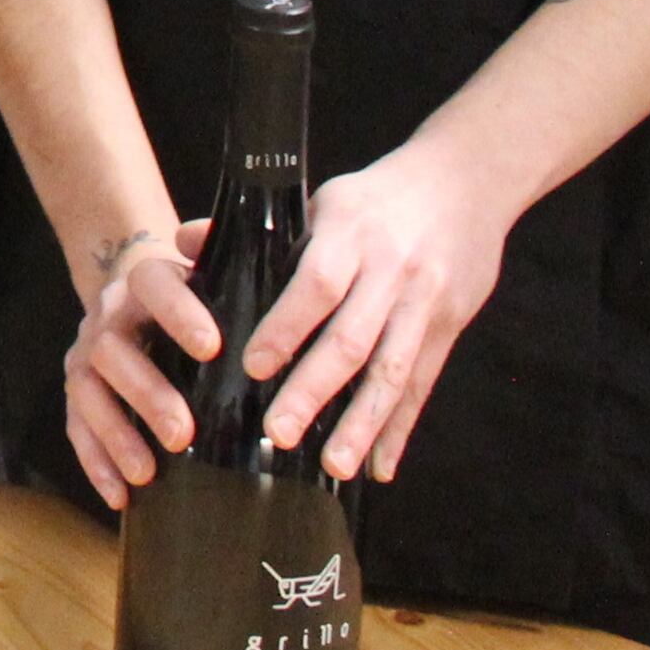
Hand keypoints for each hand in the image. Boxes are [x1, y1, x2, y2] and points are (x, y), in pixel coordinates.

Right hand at [63, 217, 217, 507]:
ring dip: (116, 433)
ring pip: (87, 389)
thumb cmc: (197, 299)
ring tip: (149, 474)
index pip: (153, 284)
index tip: (212, 348)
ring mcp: (86, 352)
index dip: (178, 313)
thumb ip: (244, 284)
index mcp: (146, 282)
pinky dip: (95, 461)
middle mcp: (109, 314)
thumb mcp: (216, 281)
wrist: (137, 292)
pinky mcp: (77, 389)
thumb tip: (293, 301)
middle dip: (147, 393)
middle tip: (183, 434)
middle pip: (112, 348)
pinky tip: (120, 496)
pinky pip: (75, 425)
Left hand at [245, 139, 515, 483]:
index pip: (317, 284)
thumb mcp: (320, 198)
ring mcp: (425, 304)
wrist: (466, 181)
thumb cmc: (377, 196)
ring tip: (335, 466)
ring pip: (393, 371)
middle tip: (279, 433)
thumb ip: (256, 230)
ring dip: (363, 425)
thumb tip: (183, 244)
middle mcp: (391, 271)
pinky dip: (400, 429)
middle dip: (315, 390)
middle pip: (353, 339)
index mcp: (350, 233)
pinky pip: (423, 385)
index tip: (253, 367)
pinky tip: (380, 467)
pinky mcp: (449, 327)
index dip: (286, 328)